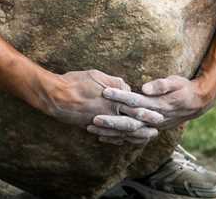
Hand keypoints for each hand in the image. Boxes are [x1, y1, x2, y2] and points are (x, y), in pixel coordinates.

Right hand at [47, 70, 163, 144]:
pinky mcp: (92, 127)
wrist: (56, 96)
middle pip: (133, 120)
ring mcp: (101, 121)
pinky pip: (108, 135)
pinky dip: (117, 138)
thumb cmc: (75, 81)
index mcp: (113, 98)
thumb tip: (126, 87)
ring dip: (136, 134)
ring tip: (146, 137)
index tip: (158, 109)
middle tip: (158, 127)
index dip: (147, 107)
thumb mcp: (97, 75)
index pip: (135, 104)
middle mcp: (109, 112)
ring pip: (122, 131)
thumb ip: (115, 82)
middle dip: (146, 124)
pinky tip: (123, 140)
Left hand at [102, 75, 211, 129]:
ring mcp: (151, 127)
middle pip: (128, 121)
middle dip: (110, 120)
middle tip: (92, 118)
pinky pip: (131, 138)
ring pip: (127, 132)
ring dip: (109, 132)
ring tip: (90, 128)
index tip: (105, 91)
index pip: (135, 101)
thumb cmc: (183, 88)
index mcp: (157, 105)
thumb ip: (161, 85)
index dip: (120, 96)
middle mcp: (153, 118)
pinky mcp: (149, 130)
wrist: (195, 104)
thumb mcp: (175, 81)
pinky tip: (101, 138)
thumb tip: (145, 88)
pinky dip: (116, 139)